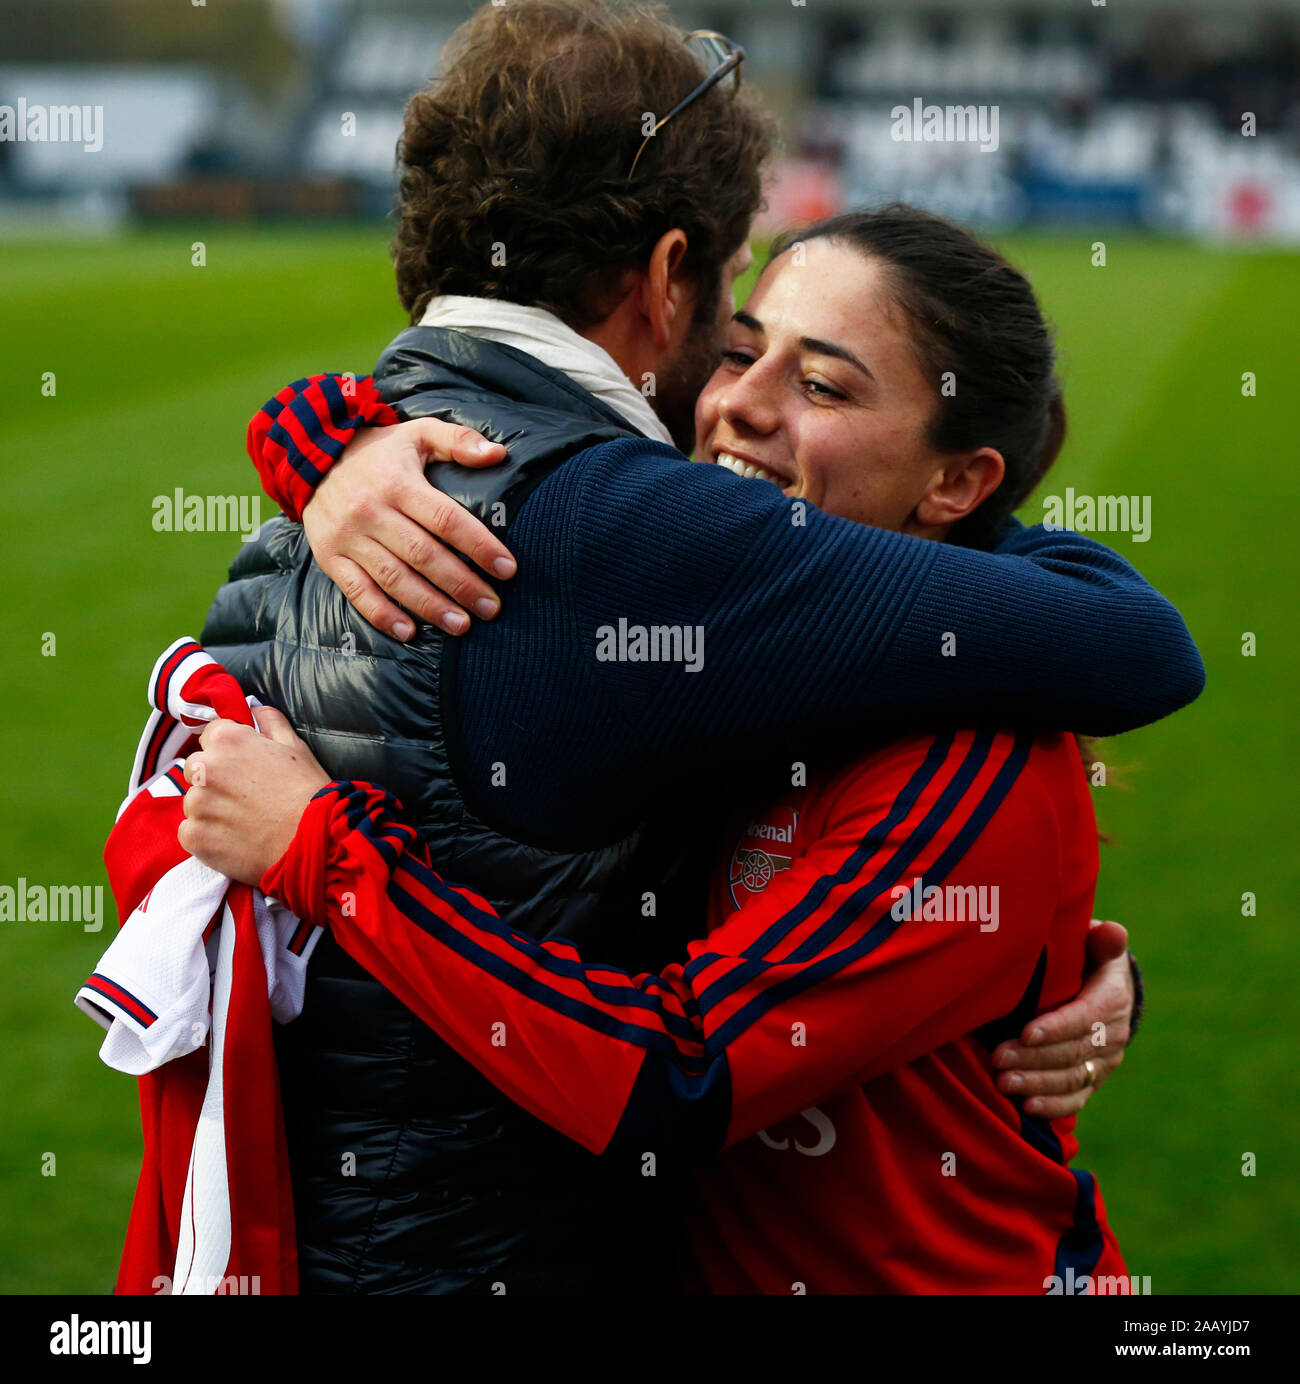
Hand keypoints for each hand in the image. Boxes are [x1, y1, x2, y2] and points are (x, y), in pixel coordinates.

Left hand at [177, 708, 330, 884]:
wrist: (314, 843)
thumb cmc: (309, 793)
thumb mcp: (296, 748)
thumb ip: (270, 722)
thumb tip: (255, 709)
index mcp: (227, 741)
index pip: (211, 735)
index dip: (230, 750)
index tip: (246, 767)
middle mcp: (205, 768)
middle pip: (197, 768)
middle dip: (216, 778)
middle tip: (246, 797)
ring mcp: (196, 804)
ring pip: (195, 802)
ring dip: (212, 809)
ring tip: (244, 822)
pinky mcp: (194, 836)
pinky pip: (190, 832)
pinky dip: (207, 836)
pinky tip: (234, 839)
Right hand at [302, 418, 515, 641]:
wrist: (310, 456)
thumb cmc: (379, 451)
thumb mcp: (417, 433)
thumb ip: (458, 441)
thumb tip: (498, 454)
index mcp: (398, 483)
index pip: (446, 519)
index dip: (479, 545)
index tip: (507, 569)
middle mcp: (371, 512)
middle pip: (424, 555)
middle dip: (462, 585)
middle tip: (492, 608)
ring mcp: (348, 537)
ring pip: (394, 578)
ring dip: (430, 606)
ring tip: (462, 625)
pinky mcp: (330, 557)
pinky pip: (357, 591)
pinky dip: (382, 615)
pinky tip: (409, 632)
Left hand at [991, 919, 1133, 1119]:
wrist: (1101, 985)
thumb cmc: (1086, 956)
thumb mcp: (1094, 943)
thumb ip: (1101, 940)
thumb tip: (1114, 932)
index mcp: (1112, 999)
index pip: (1085, 1018)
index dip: (1057, 1027)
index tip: (1025, 1032)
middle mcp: (1112, 1035)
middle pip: (1073, 1052)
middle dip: (1034, 1058)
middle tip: (998, 1057)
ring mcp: (1103, 1061)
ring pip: (1072, 1077)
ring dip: (1037, 1083)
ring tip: (1004, 1082)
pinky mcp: (1091, 1078)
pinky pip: (1075, 1097)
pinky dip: (1053, 1106)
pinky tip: (1027, 1107)